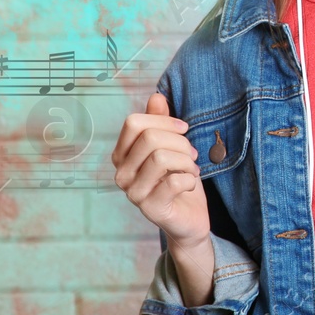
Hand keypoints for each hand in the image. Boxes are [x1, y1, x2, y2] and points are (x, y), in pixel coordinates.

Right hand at [112, 91, 209, 249]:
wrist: (189, 218)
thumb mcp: (172, 146)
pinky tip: (190, 184)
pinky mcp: (151, 208)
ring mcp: (133, 193)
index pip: (134, 123)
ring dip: (186, 161)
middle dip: (180, 142)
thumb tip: (156, 95)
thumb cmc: (178, 178)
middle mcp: (121, 173)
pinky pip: (174, 182)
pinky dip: (189, 179)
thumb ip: (161, 122)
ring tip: (192, 168)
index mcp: (122, 154)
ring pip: (160, 158)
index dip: (164, 120)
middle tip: (191, 154)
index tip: (184, 129)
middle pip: (150, 138)